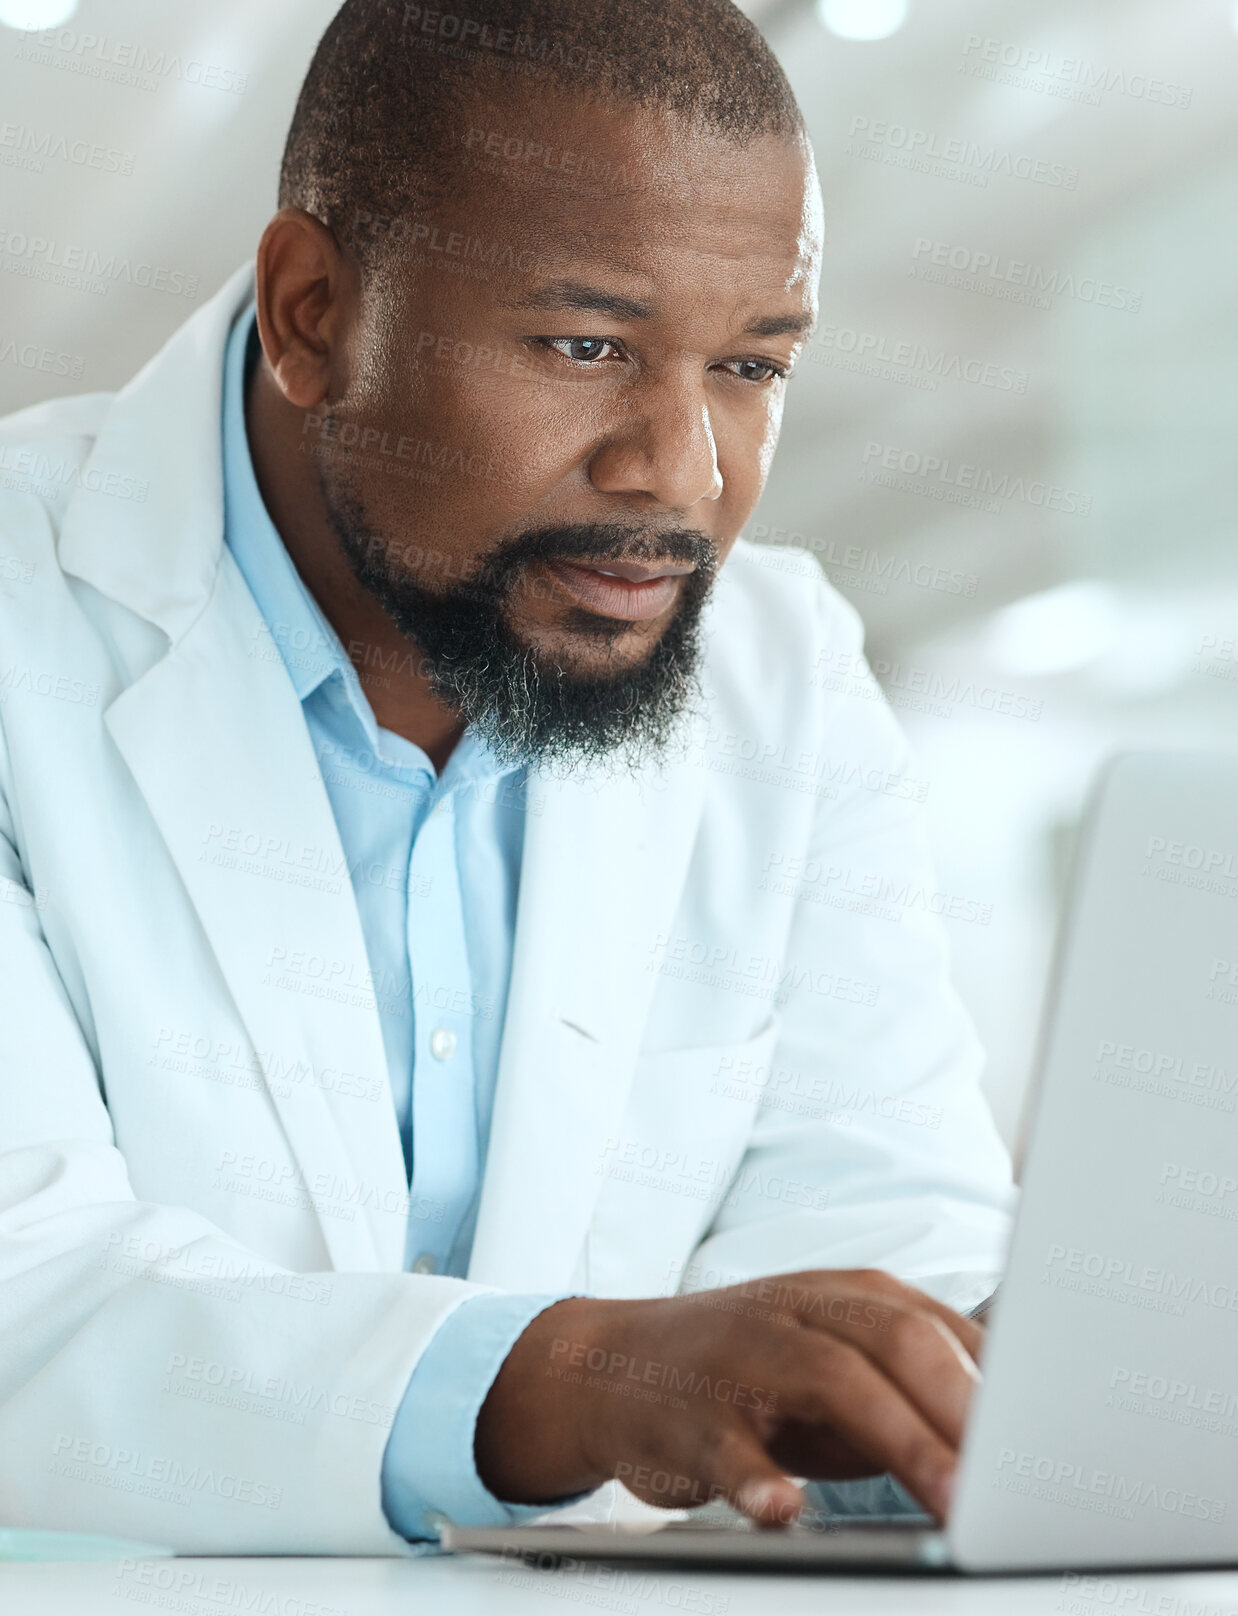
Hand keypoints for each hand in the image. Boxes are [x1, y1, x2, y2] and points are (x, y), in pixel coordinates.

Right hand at [474, 1268, 982, 1527]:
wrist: (612, 1368)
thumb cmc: (750, 1373)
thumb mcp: (837, 1366)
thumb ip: (912, 1393)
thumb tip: (1013, 1447)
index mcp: (847, 1296)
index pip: (942, 1328)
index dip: (1006, 1385)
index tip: (1055, 1446)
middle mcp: (801, 1310)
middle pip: (899, 1340)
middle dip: (964, 1410)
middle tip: (1016, 1484)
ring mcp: (743, 1354)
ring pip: (830, 1378)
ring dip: (901, 1438)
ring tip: (952, 1500)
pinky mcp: (691, 1411)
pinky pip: (729, 1445)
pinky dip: (758, 1478)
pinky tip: (784, 1508)